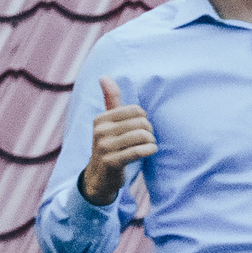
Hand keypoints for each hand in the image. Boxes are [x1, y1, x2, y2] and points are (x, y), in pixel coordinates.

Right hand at [79, 78, 156, 205]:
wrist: (99, 176)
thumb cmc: (110, 145)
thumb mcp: (108, 122)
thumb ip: (110, 100)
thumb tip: (104, 76)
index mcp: (101, 119)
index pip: (137, 110)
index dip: (145, 120)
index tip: (140, 129)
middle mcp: (100, 131)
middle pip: (142, 122)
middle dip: (150, 132)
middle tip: (147, 140)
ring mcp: (104, 147)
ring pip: (142, 136)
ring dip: (151, 142)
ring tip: (148, 146)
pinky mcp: (111, 162)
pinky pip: (138, 151)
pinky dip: (149, 151)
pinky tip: (149, 152)